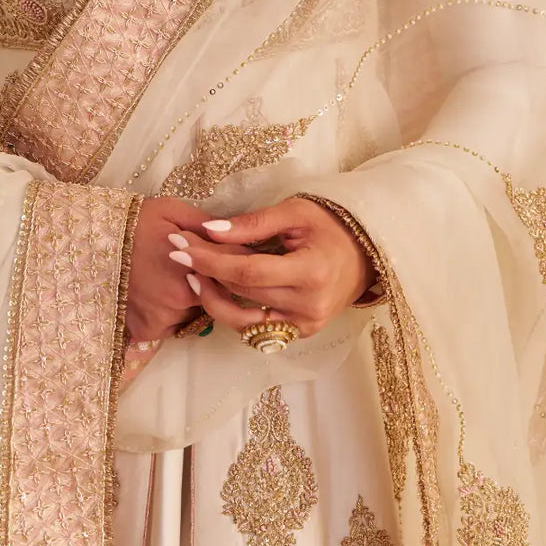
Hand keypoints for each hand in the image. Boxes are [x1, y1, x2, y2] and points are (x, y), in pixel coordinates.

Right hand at [125, 196, 230, 341]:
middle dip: (208, 285)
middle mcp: (181, 301)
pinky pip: (169, 327)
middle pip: (212, 300)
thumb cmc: (136, 222)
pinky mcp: (146, 331)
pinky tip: (156, 292)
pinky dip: (167, 314)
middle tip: (188, 266)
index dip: (229, 271)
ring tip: (168, 277)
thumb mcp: (174, 211)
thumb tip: (239, 236)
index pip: (230, 281)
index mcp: (194, 270)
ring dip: (187, 301)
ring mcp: (162, 319)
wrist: (93, 239)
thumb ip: (209, 227)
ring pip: (190, 314)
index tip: (221, 263)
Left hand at [168, 197, 375, 339]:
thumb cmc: (331, 225)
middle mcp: (308, 306)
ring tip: (194, 274)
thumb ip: (252, 224)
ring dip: (213, 297)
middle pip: (242, 294)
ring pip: (244, 319)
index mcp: (311, 272)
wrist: (365, 253)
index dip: (210, 260)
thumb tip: (210, 230)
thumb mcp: (295, 212)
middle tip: (179, 250)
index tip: (180, 246)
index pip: (247, 272)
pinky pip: (257, 328)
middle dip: (206, 271)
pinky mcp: (301, 333)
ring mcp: (305, 325)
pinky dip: (234, 311)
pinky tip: (218, 290)